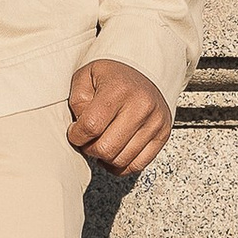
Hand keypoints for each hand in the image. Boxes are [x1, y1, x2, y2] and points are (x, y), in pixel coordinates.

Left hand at [67, 57, 172, 175]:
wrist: (143, 72)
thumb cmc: (112, 77)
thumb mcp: (86, 77)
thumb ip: (77, 101)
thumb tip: (80, 129)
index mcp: (119, 89)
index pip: (91, 126)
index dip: (76, 135)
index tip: (74, 132)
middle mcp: (141, 105)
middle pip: (106, 148)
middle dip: (89, 149)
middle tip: (87, 140)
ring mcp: (155, 122)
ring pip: (121, 160)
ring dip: (105, 158)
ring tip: (101, 142)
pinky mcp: (163, 135)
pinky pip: (138, 165)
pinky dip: (121, 165)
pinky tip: (114, 152)